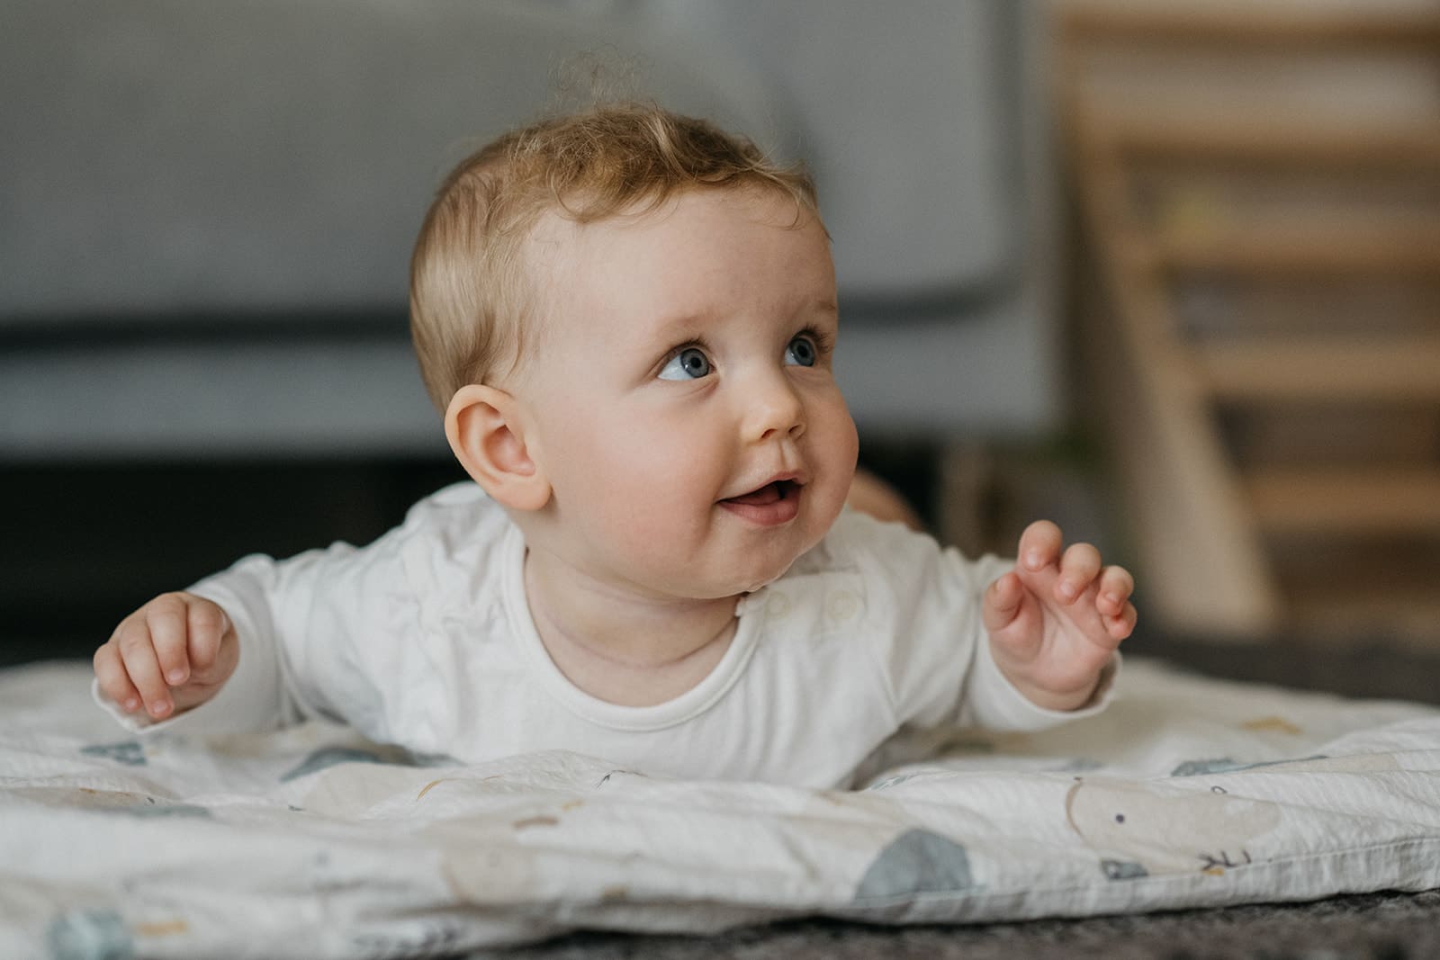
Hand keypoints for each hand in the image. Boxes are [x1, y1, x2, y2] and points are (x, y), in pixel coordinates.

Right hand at [93, 592, 238, 720]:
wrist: (185, 670)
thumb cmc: (204, 657)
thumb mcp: (219, 657)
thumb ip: (208, 658)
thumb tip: (194, 666)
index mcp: (196, 608)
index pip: (200, 615)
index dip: (202, 642)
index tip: (204, 667)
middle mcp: (162, 611)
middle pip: (162, 621)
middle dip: (170, 655)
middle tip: (178, 682)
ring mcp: (133, 627)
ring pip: (132, 644)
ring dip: (146, 680)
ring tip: (161, 708)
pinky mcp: (112, 649)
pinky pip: (105, 661)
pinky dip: (118, 685)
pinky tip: (134, 704)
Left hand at [982, 520, 1136, 710]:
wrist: (1034, 672)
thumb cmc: (1014, 634)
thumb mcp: (997, 621)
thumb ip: (999, 600)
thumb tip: (1007, 580)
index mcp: (1038, 566)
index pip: (1045, 536)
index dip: (1042, 541)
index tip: (1033, 562)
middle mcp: (1070, 575)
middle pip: (1085, 554)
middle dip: (1078, 570)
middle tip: (1064, 595)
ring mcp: (1094, 598)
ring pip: (1115, 577)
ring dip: (1114, 586)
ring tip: (1105, 605)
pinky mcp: (1109, 624)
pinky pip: (1126, 613)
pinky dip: (1124, 618)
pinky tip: (1117, 629)